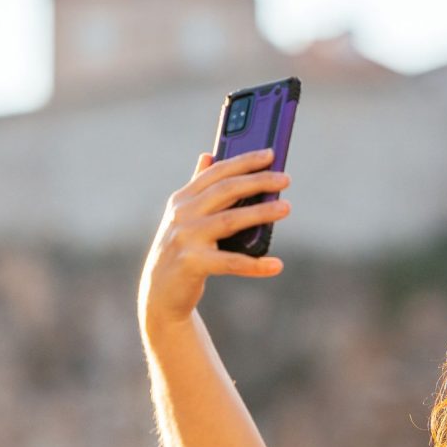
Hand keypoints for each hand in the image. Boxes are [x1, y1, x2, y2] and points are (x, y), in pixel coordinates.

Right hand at [138, 149, 290, 329]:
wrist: (160, 292)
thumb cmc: (179, 250)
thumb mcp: (183, 216)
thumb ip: (197, 187)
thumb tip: (207, 155)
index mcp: (182, 199)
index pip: (217, 172)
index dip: (244, 161)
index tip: (270, 153)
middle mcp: (182, 214)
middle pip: (226, 191)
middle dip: (258, 181)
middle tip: (285, 178)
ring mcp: (186, 238)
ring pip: (230, 220)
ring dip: (261, 213)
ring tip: (286, 207)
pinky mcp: (192, 264)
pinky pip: (231, 262)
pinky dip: (255, 264)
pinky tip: (276, 265)